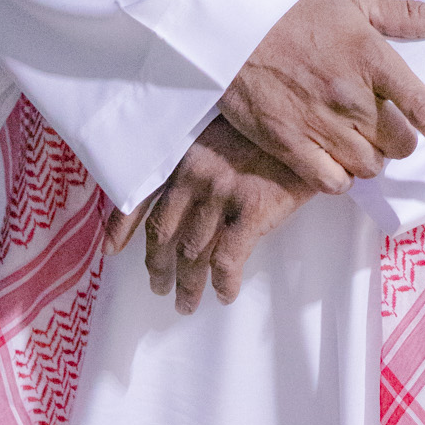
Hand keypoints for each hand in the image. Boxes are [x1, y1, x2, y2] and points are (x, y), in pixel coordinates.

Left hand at [103, 118, 313, 314]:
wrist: (313, 121)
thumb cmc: (271, 126)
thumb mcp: (225, 130)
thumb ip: (201, 158)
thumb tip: (184, 195)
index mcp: (185, 153)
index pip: (142, 195)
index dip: (121, 226)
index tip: (111, 250)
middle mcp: (196, 174)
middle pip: (163, 233)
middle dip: (157, 267)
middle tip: (159, 288)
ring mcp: (223, 192)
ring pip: (192, 253)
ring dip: (187, 285)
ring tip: (186, 303)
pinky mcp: (253, 209)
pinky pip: (228, 260)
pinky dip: (223, 284)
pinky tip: (224, 295)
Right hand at [218, 0, 424, 193]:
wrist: (231, 25)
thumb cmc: (296, 12)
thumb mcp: (357, 2)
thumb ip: (411, 14)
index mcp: (371, 57)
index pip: (423, 107)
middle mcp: (349, 95)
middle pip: (399, 145)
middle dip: (398, 139)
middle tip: (381, 123)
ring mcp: (319, 123)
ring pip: (369, 166)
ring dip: (370, 157)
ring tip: (354, 136)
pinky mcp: (289, 143)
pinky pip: (332, 182)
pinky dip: (339, 177)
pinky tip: (333, 158)